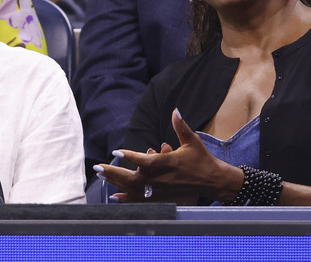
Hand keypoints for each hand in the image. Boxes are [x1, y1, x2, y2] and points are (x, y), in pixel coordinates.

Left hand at [96, 109, 235, 203]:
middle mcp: (161, 179)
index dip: (130, 156)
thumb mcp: (192, 141)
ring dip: (116, 183)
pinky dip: (126, 198)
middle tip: (98, 167)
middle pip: (132, 178)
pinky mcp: (161, 198)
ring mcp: (160, 191)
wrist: (212, 181)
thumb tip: (175, 110)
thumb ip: (180, 126)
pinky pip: (140, 200)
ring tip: (101, 176)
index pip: (145, 160)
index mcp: (168, 163)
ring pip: (133, 189)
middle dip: (113, 173)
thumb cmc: (201, 159)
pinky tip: (114, 196)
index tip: (116, 151)